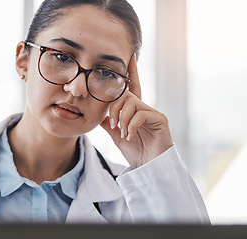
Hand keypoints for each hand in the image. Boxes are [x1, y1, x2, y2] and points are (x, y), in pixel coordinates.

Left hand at [100, 54, 172, 168]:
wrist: (148, 166)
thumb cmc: (134, 149)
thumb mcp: (116, 133)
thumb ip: (107, 120)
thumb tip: (95, 110)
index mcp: (134, 109)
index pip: (131, 87)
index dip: (131, 72)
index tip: (130, 55)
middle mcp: (144, 107)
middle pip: (126, 94)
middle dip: (115, 108)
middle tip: (113, 123)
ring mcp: (153, 112)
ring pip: (132, 103)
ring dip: (122, 119)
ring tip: (122, 132)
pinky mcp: (159, 119)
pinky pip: (140, 114)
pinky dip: (131, 125)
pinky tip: (129, 135)